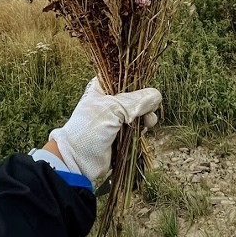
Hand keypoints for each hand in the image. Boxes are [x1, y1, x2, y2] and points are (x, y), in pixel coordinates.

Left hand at [47, 77, 161, 181]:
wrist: (78, 160)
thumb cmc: (90, 128)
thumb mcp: (114, 108)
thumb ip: (137, 100)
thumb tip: (157, 95)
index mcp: (102, 87)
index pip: (124, 76)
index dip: (137, 81)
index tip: (147, 89)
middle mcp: (109, 100)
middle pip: (135, 94)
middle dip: (145, 102)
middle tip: (150, 110)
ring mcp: (115, 117)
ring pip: (138, 111)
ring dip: (146, 116)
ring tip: (148, 123)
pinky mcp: (121, 133)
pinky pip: (137, 126)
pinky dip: (143, 128)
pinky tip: (144, 130)